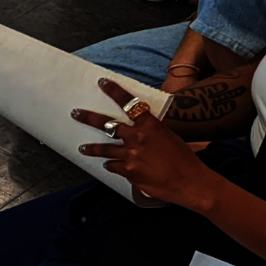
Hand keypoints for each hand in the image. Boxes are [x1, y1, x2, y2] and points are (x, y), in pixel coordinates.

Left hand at [73, 77, 216, 210]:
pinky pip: (113, 166)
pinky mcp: (128, 171)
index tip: (102, 83)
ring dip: (92, 149)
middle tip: (76, 113)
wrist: (190, 183)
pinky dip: (112, 166)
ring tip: (82, 148)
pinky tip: (109, 166)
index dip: (115, 91)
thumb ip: (152, 132)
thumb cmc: (185, 160)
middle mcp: (137, 137)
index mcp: (150, 125)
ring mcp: (130, 155)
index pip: (130, 103)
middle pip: (107, 125)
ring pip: (104, 149)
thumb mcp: (170, 138)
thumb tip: (144, 130)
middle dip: (88, 118)